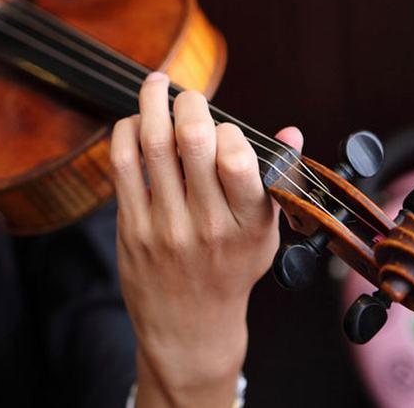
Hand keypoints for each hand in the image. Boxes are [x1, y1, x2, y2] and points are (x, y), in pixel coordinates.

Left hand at [110, 72, 302, 407]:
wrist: (187, 327)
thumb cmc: (230, 273)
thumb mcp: (265, 234)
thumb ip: (275, 181)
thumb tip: (291, 131)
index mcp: (246, 223)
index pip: (238, 157)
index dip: (228, 129)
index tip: (223, 129)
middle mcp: (206, 224)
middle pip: (192, 140)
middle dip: (189, 102)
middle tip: (187, 93)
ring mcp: (164, 226)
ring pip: (152, 144)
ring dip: (151, 103)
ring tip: (155, 86)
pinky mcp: (131, 228)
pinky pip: (122, 166)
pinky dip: (125, 133)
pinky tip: (133, 123)